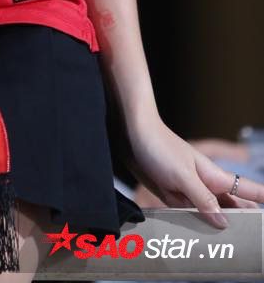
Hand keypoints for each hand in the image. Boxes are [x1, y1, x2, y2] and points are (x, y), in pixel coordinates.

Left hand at [125, 116, 263, 227]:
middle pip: (232, 208)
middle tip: (253, 240)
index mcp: (214, 177)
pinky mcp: (172, 195)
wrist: (131, 134)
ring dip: (217, 228)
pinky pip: (188, 215)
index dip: (263, 198)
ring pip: (210, 215)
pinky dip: (194, 226)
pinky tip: (198, 239)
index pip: (247, 190)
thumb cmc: (159, 147)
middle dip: (243, 222)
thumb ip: (203, 200)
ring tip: (229, 248)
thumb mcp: (183, 176)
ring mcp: (189, 191)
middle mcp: (205, 185)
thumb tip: (225, 223)